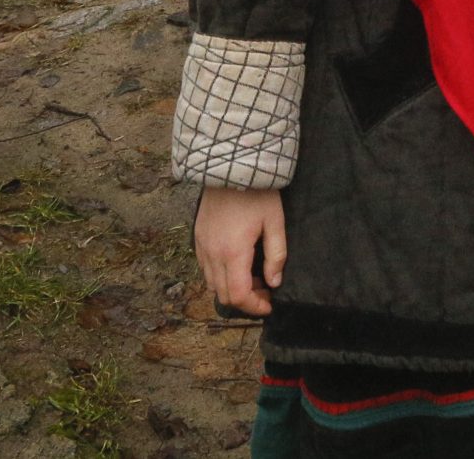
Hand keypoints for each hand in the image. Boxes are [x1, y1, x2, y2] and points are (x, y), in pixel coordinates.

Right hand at [194, 187, 284, 316]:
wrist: (230, 165)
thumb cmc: (257, 193)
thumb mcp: (275, 222)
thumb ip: (276, 255)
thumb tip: (274, 282)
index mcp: (232, 253)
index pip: (238, 295)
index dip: (254, 307)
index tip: (269, 305)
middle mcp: (212, 254)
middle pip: (223, 295)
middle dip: (245, 300)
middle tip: (265, 290)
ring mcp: (201, 246)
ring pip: (211, 284)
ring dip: (232, 288)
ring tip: (253, 276)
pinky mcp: (197, 237)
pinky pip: (205, 268)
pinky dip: (220, 275)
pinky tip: (237, 263)